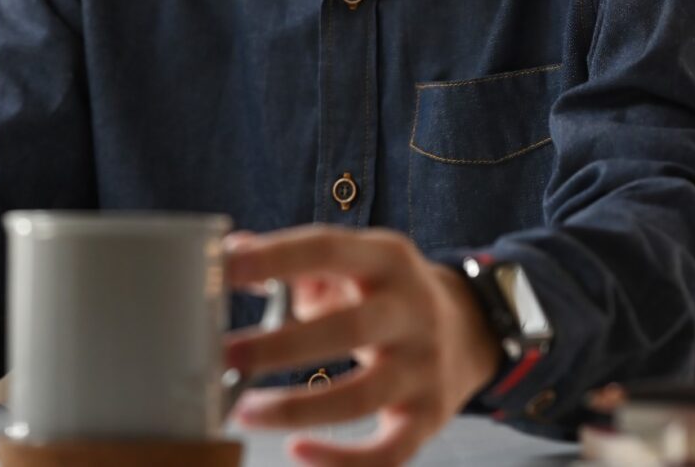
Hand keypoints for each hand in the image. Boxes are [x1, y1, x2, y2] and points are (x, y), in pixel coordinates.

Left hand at [221, 226, 499, 466]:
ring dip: (295, 409)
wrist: (470, 327)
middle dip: (278, 346)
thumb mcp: (351, 261)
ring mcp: (425, 367)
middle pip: (346, 329)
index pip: (326, 249)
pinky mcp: (431, 416)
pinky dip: (342, 460)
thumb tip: (230, 251)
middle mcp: (412, 310)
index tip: (224, 269)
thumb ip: (290, 257)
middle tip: (224, 357)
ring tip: (243, 411)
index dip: (274, 258)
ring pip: (361, 398)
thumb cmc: (383, 293)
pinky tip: (296, 451)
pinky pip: (389, 452)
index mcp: (386, 259)